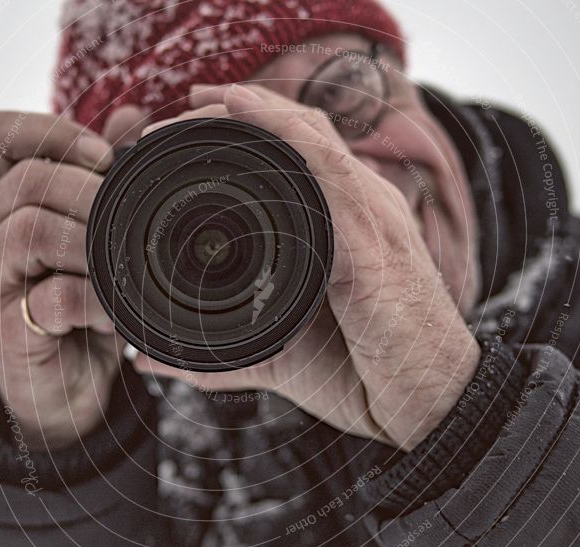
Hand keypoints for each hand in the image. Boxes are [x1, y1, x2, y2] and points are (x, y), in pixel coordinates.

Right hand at [0, 108, 148, 448]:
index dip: (49, 131)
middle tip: (125, 221)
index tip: (102, 156)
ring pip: (30, 227)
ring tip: (118, 267)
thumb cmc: (78, 308)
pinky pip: (49, 295)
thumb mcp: (92, 237)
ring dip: (91, 242)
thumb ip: (102, 179)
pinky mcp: (1, 327)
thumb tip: (129, 119)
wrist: (64, 389)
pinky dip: (94, 298)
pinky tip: (112, 313)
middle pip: (24, 180)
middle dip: (89, 193)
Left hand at [132, 84, 480, 450]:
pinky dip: (284, 135)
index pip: (299, 155)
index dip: (252, 129)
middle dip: (238, 112)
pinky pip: (328, 173)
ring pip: (309, 140)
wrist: (430, 407)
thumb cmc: (366, 375)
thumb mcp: (279, 356)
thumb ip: (216, 357)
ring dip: (250, 116)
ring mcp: (373, 220)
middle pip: (299, 133)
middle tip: (180, 110)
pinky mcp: (374, 245)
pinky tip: (241, 110)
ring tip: (197, 106)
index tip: (192, 124)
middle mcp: (364, 209)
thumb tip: (149, 358)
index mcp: (347, 226)